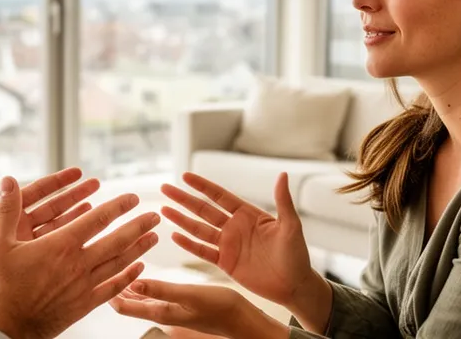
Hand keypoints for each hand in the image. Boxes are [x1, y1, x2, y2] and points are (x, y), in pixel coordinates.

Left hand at [0, 152, 100, 303]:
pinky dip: (65, 243)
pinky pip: (48, 251)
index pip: (37, 190)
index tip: (78, 172)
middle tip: (97, 185)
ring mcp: (20, 243)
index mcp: (3, 207)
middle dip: (75, 195)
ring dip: (76, 217)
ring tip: (98, 208)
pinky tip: (82, 238)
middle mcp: (15, 223)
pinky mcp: (20, 262)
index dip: (58, 181)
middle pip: (53, 205)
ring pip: (55, 227)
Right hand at [0, 176, 160, 338]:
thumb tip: (9, 181)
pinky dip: (128, 277)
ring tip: (154, 237)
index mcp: (61, 245)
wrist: (4, 328)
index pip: (97, 219)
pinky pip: (113, 289)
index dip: (117, 206)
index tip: (133, 197)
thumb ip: (8, 210)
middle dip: (138, 226)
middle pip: (117, 241)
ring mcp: (84, 286)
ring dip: (139, 249)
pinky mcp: (84, 305)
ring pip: (119, 264)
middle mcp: (78, 264)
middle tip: (155, 215)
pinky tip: (138, 269)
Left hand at [109, 280, 287, 338]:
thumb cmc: (221, 307)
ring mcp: (168, 308)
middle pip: (127, 302)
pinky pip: (152, 293)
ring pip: (139, 297)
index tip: (97, 272)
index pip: (123, 306)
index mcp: (160, 311)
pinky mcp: (177, 302)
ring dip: (126, 284)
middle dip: (113, 287)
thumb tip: (133, 283)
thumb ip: (162, 290)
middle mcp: (160, 311)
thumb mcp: (190, 295)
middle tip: (101, 266)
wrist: (243, 319)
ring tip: (114, 267)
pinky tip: (140, 275)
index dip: (107, 291)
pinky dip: (142, 284)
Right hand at [161, 172, 315, 306]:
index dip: (202, 186)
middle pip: (203, 210)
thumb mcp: (291, 226)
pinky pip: (203, 252)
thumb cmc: (297, 254)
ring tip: (163, 209)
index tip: (185, 176)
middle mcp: (234, 228)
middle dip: (184, 199)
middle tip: (165, 188)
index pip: (220, 196)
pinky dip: (188, 245)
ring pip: (199, 229)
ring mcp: (228, 245)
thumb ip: (283, 201)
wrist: (294, 285)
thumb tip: (284, 174)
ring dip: (181, 220)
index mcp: (248, 215)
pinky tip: (174, 236)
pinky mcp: (225, 263)